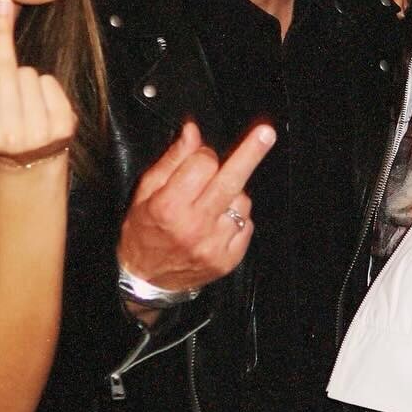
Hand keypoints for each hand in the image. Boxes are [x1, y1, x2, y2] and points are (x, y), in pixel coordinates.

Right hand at [0, 0, 76, 161]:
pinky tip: (40, 103)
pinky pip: (49, 81)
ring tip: (22, 98)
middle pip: (4, 70)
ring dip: (24, 78)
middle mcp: (12, 137)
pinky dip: (44, 84)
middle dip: (2, 68)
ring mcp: (41, 132)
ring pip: (28, 73)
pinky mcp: (64, 125)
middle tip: (4, 77)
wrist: (31, 157)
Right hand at [117, 119, 275, 293]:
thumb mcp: (146, 193)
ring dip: (231, 194)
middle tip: (267, 132)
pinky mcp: (229, 259)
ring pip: (241, 200)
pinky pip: (246, 224)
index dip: (203, 155)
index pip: (202, 164)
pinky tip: (218, 223)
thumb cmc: (144, 231)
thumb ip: (172, 161)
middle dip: (250, 153)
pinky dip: (237, 217)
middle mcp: (194, 226)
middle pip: (230, 180)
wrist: (147, 280)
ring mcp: (215, 245)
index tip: (199, 158)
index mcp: (169, 206)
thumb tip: (193, 131)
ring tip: (210, 205)